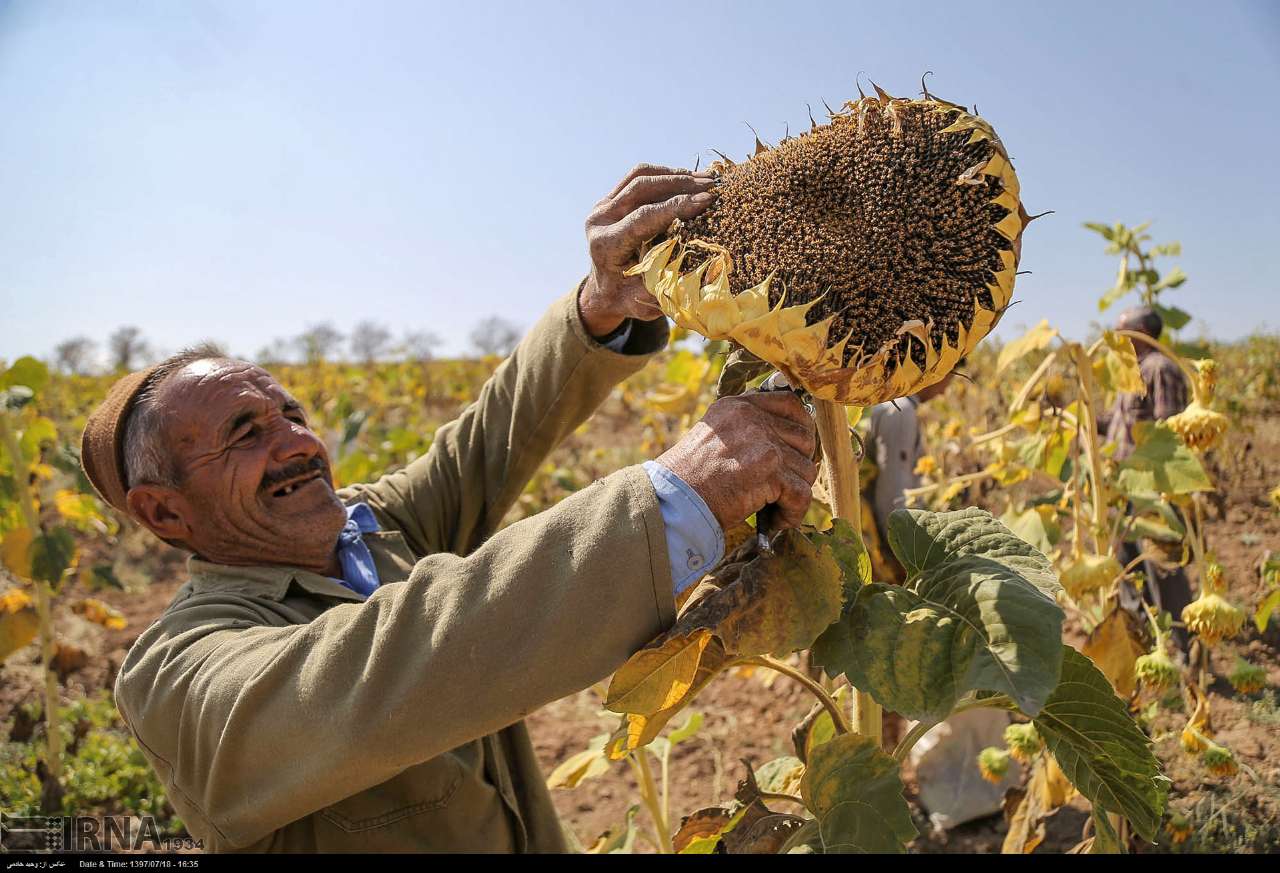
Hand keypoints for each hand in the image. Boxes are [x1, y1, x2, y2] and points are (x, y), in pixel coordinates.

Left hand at [579, 164, 716, 336]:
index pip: (644, 216)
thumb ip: (669, 283)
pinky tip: (689, 179)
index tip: (706, 200)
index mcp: (607, 245)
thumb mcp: (644, 301)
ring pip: (640, 176)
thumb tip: (704, 265)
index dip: (676, 206)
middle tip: (713, 185)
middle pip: (642, 188)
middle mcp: (600, 220)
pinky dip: (665, 175)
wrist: (604, 292)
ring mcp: (603, 206)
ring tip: (706, 179)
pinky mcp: (610, 199)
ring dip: (676, 175)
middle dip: (680, 184)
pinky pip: (638, 177)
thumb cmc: (626, 299)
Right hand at [656, 391, 817, 531]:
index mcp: (737, 406)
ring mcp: (763, 443)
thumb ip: (744, 430)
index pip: (789, 403)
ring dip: (794, 494)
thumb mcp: (713, 436)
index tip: (799, 449)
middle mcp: (751, 419)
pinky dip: (793, 512)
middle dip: (799, 465)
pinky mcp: (770, 472)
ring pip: (806, 469)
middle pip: (804, 438)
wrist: (673, 501)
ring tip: (775, 508)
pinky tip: (777, 520)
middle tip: (786, 485)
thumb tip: (783, 441)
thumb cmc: (689, 478)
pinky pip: (802, 494)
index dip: (802, 427)